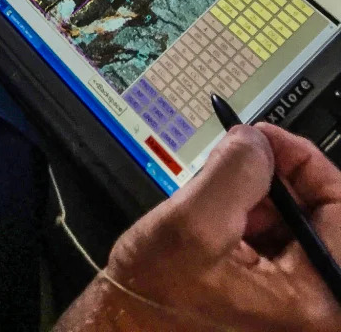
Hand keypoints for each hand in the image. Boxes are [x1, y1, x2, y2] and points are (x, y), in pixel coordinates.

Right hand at [54, 124, 340, 331]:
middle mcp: (318, 303)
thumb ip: (232, 173)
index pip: (340, 205)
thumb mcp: (191, 224)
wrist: (132, 328)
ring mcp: (301, 302)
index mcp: (316, 297)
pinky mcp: (282, 298)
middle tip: (231, 165)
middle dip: (273, 181)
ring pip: (297, 222)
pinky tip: (220, 224)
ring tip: (216, 204)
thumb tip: (258, 140)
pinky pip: (282, 241)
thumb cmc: (158, 299)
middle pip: (320, 212)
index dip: (302, 160)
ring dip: (258, 199)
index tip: (263, 139)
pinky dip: (251, 219)